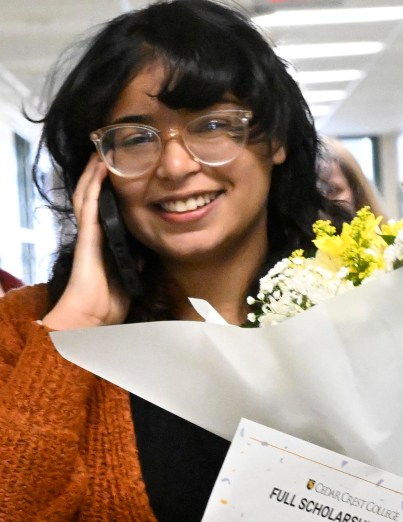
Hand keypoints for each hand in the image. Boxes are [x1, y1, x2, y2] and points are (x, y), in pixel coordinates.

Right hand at [42, 156, 130, 329]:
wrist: (93, 317)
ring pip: (87, 195)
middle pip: (93, 197)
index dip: (110, 191)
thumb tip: (145, 253)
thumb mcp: (130, 277)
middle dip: (99, 176)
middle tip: (108, 154)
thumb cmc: (109, 302)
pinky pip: (88, 205)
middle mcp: (94, 234)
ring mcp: (88, 233)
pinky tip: (100, 170)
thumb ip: (135, 262)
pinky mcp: (87, 236)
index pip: (105, 210)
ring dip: (94, 173)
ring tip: (102, 153)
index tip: (121, 174)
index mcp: (104, 242)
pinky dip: (94, 185)